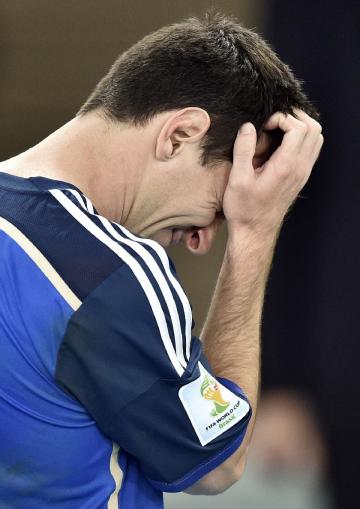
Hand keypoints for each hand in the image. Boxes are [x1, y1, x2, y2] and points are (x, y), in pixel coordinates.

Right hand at [223, 110, 322, 237]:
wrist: (255, 232)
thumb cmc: (245, 209)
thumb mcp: (237, 179)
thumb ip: (243, 150)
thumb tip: (248, 127)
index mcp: (285, 166)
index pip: (298, 128)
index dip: (282, 119)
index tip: (264, 126)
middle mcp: (300, 168)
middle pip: (314, 129)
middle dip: (295, 117)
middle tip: (274, 121)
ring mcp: (303, 173)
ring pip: (316, 139)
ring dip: (301, 127)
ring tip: (279, 129)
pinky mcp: (300, 178)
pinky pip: (312, 150)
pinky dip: (302, 139)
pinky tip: (282, 144)